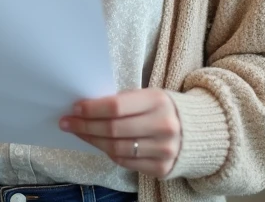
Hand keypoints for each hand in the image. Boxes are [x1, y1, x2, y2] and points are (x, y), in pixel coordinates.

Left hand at [60, 88, 181, 177]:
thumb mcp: (149, 96)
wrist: (197, 132)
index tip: (75, 108)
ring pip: (116, 148)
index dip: (92, 109)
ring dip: (92, 140)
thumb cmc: (162, 109)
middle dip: (85, 125)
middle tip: (67, 122)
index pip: (116, 106)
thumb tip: (86, 107)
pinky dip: (108, 153)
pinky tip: (99, 144)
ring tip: (79, 133)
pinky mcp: (162, 168)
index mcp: (158, 101)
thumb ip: (123, 101)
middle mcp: (163, 126)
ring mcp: (164, 150)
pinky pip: (125, 162)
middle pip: (113, 129)